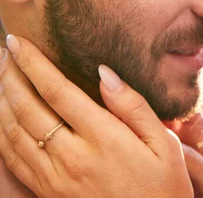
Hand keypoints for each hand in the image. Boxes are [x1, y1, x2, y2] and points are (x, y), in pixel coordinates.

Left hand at [0, 36, 192, 197]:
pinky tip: (3, 117)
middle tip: (6, 52)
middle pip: (28, 108)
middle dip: (11, 75)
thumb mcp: (164, 144)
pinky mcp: (47, 193)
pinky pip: (13, 160)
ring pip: (13, 132)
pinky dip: (1, 133)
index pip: (57, 91)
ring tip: (2, 76)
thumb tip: (105, 73)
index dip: (34, 64)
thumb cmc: (163, 186)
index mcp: (104, 138)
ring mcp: (55, 178)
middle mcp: (72, 157)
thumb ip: (133, 107)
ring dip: (2, 100)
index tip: (19, 42)